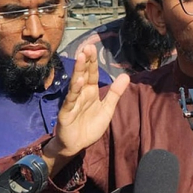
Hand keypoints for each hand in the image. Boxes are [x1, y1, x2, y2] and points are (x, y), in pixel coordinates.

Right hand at [42, 44, 129, 172]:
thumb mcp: (107, 109)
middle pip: (83, 74)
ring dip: (79, 70)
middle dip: (85, 61)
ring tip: (82, 57)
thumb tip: (126, 76)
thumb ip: (115, 93)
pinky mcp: (66, 112)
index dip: (93, 61)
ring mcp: (72, 102)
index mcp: (90, 92)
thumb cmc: (90, 127)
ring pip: (76, 84)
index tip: (92, 46)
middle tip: (87, 46)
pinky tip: (79, 81)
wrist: (76, 146)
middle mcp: (80, 94)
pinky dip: (75, 91)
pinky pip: (71, 100)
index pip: (92, 73)